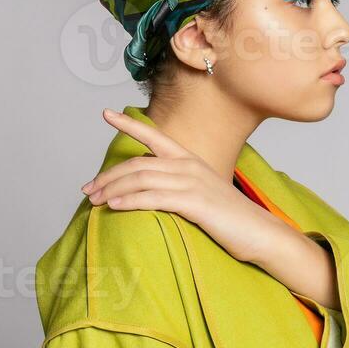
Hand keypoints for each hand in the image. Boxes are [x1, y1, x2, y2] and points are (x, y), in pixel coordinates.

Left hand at [80, 109, 280, 263]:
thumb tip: (155, 191)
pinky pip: (154, 198)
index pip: (155, 137)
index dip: (129, 124)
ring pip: (141, 179)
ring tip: (93, 200)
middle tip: (87, 189)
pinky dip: (130, 201)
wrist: (261, 233)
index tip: (106, 114)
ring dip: (112, 188)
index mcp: (191, 160)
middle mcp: (189, 166)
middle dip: (108, 175)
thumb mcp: (203, 195)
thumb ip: (180, 187)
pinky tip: (114, 207)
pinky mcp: (194, 203)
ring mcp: (192, 183)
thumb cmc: (232, 220)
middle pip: (138, 163)